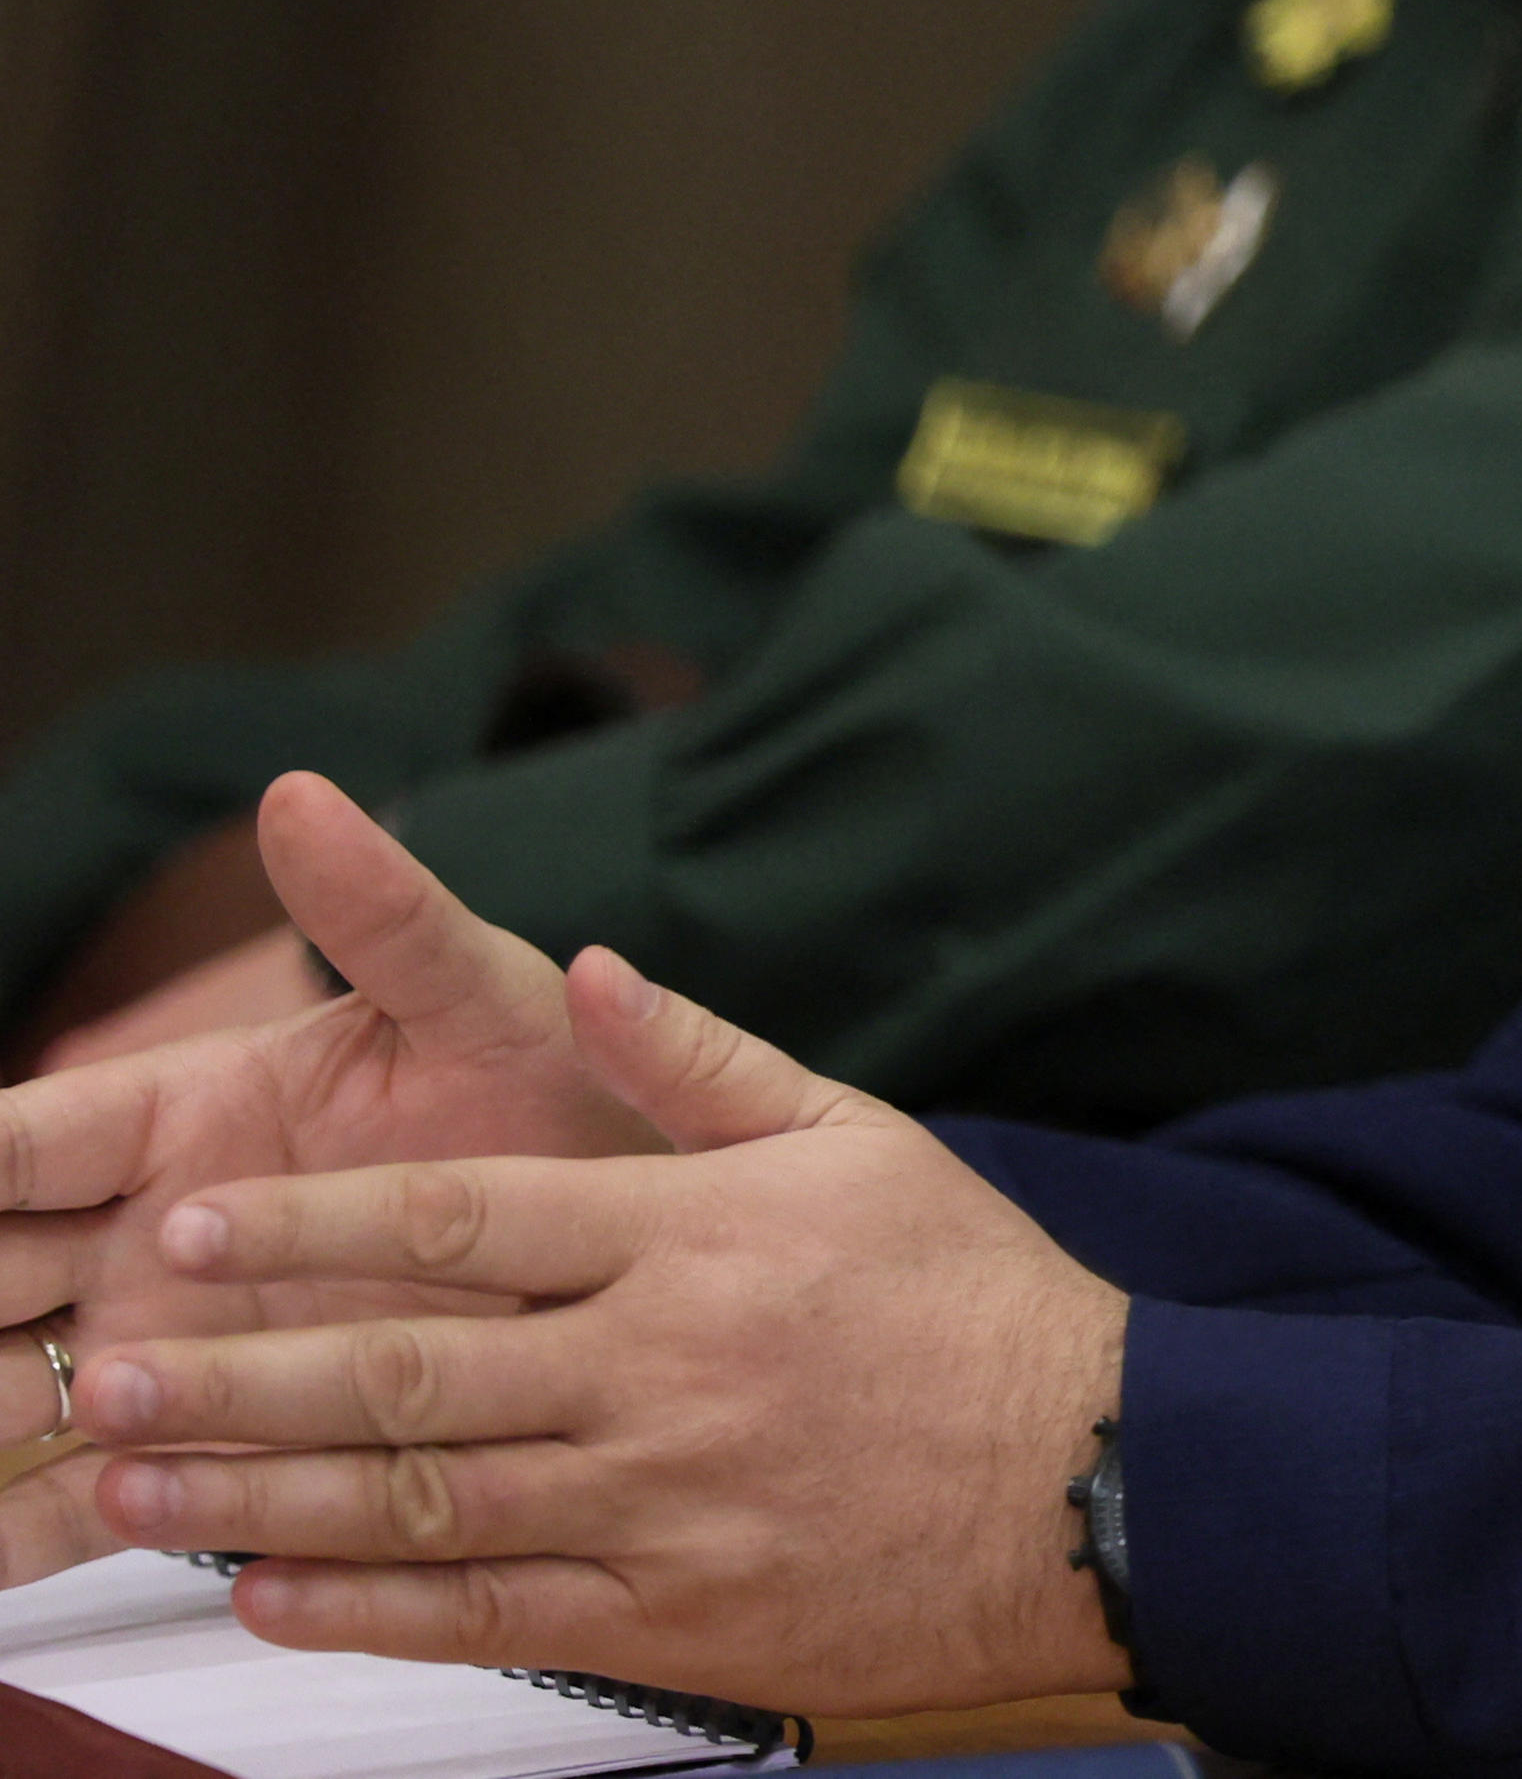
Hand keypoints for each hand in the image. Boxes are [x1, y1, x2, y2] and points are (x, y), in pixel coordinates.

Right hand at [0, 774, 654, 1579]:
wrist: (643, 1239)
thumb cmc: (562, 1098)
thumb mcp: (482, 1002)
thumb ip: (388, 916)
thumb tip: (302, 795)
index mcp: (186, 1117)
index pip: (20, 1144)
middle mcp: (146, 1237)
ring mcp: (166, 1350)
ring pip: (5, 1397)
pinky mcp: (205, 1449)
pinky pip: (70, 1506)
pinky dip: (10, 1541)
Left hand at [74, 945, 1132, 1715]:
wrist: (1097, 1482)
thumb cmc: (975, 1298)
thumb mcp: (862, 1139)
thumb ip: (703, 1062)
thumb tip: (582, 968)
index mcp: (696, 1236)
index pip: (460, 1222)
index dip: (306, 1226)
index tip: (183, 1229)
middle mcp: (660, 1367)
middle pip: (405, 1366)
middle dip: (235, 1365)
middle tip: (103, 1361)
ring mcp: (659, 1501)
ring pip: (416, 1496)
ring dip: (255, 1489)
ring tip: (133, 1474)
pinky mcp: (671, 1611)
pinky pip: (485, 1613)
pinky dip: (361, 1605)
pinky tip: (262, 1591)